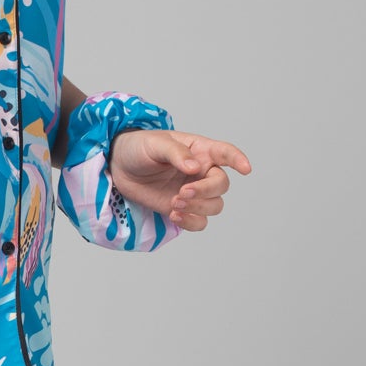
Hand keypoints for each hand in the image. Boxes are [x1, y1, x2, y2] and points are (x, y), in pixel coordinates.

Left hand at [109, 128, 251, 229]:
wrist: (119, 167)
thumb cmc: (139, 148)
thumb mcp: (155, 144)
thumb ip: (176, 153)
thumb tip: (195, 168)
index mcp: (200, 150)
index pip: (225, 153)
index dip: (238, 160)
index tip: (245, 169)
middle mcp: (201, 172)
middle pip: (221, 185)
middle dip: (205, 191)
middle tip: (181, 192)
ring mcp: (193, 192)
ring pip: (214, 206)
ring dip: (198, 208)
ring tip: (174, 203)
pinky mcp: (182, 209)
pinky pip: (199, 222)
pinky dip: (191, 222)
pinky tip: (174, 215)